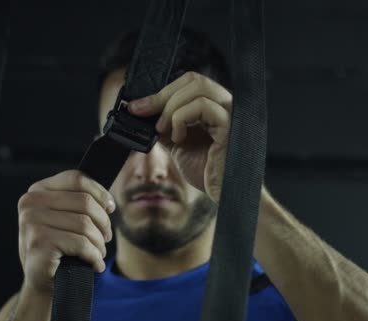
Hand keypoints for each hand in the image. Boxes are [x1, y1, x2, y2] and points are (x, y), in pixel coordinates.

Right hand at [17, 170, 114, 294]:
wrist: (44, 284)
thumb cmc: (59, 249)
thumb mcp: (66, 219)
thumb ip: (79, 202)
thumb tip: (108, 202)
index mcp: (37, 191)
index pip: (75, 178)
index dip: (99, 192)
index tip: (111, 208)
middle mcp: (30, 203)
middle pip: (85, 201)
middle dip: (103, 222)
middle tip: (106, 238)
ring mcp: (32, 222)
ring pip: (85, 224)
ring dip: (99, 243)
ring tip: (98, 253)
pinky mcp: (39, 243)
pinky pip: (81, 244)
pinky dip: (94, 256)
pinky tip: (95, 264)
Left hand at [128, 71, 231, 202]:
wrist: (223, 194)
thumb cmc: (206, 171)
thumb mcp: (177, 144)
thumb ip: (165, 126)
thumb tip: (142, 112)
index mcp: (214, 106)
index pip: (189, 82)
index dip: (162, 91)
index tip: (137, 107)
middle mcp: (225, 104)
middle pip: (193, 79)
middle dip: (163, 95)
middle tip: (142, 111)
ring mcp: (230, 112)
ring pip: (198, 88)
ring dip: (171, 108)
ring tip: (162, 130)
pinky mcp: (230, 125)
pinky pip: (203, 106)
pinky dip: (182, 118)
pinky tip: (178, 138)